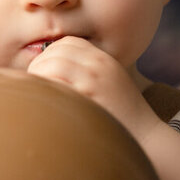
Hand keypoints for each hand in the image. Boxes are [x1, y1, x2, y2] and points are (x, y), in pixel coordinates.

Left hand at [26, 37, 162, 142]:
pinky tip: (46, 104)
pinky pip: (56, 82)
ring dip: (38, 77)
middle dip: (39, 65)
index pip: (67, 43)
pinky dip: (46, 90)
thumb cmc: (121, 116)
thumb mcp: (107, 85)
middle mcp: (100, 62)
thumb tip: (51, 74)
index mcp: (103, 58)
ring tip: (38, 95)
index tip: (44, 74)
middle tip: (34, 85)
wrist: (146, 137)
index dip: (49, 55)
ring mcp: (95, 76)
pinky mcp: (90, 93)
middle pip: (56, 50)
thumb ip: (85, 75)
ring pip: (52, 64)